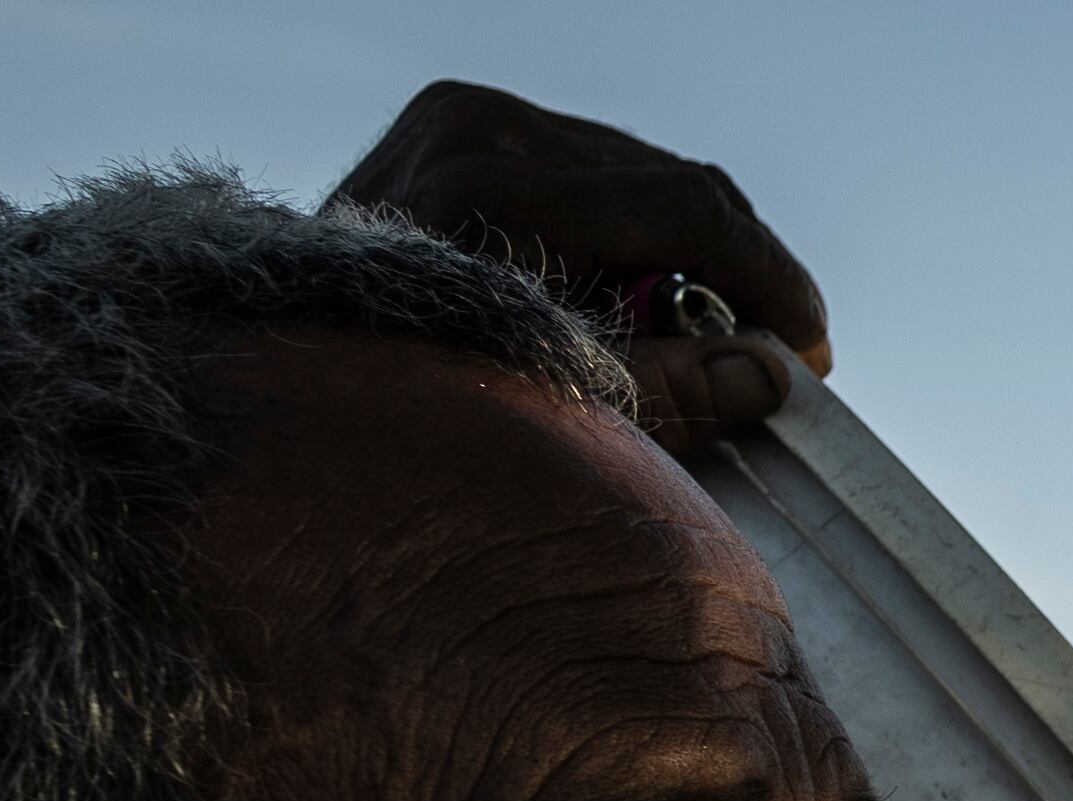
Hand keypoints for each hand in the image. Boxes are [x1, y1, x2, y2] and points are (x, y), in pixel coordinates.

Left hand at [329, 83, 829, 442]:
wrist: (263, 368)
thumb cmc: (391, 401)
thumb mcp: (543, 409)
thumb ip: (663, 390)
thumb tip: (770, 375)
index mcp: (494, 188)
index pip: (689, 208)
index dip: (774, 283)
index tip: (809, 355)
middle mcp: (477, 128)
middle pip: (675, 181)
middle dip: (739, 274)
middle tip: (765, 357)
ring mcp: (459, 117)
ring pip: (640, 171)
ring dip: (686, 257)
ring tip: (689, 338)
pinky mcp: (452, 124)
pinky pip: (588, 167)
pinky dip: (628, 233)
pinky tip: (625, 298)